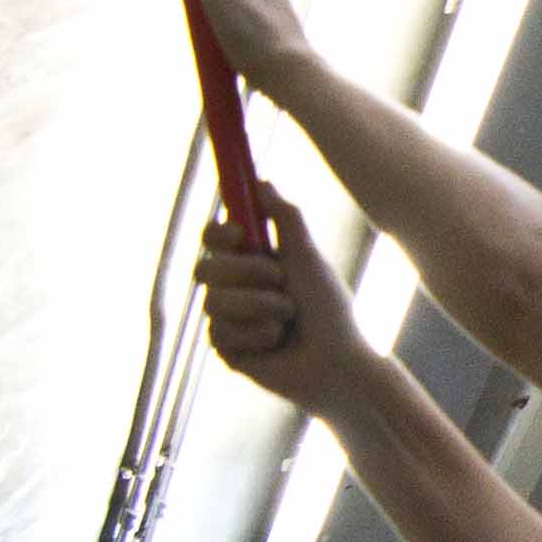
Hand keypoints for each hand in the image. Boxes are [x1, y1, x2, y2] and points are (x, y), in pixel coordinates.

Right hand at [191, 186, 370, 406]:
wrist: (338, 361)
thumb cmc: (330, 308)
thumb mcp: (308, 256)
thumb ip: (285, 216)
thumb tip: (261, 180)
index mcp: (252, 261)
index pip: (212, 238)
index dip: (217, 233)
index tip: (240, 234)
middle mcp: (235, 288)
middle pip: (204, 268)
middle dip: (245, 274)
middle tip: (280, 282)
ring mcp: (228, 320)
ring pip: (213, 302)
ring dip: (259, 306)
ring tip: (287, 319)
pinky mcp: (228, 351)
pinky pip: (220, 333)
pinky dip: (255, 335)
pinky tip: (275, 344)